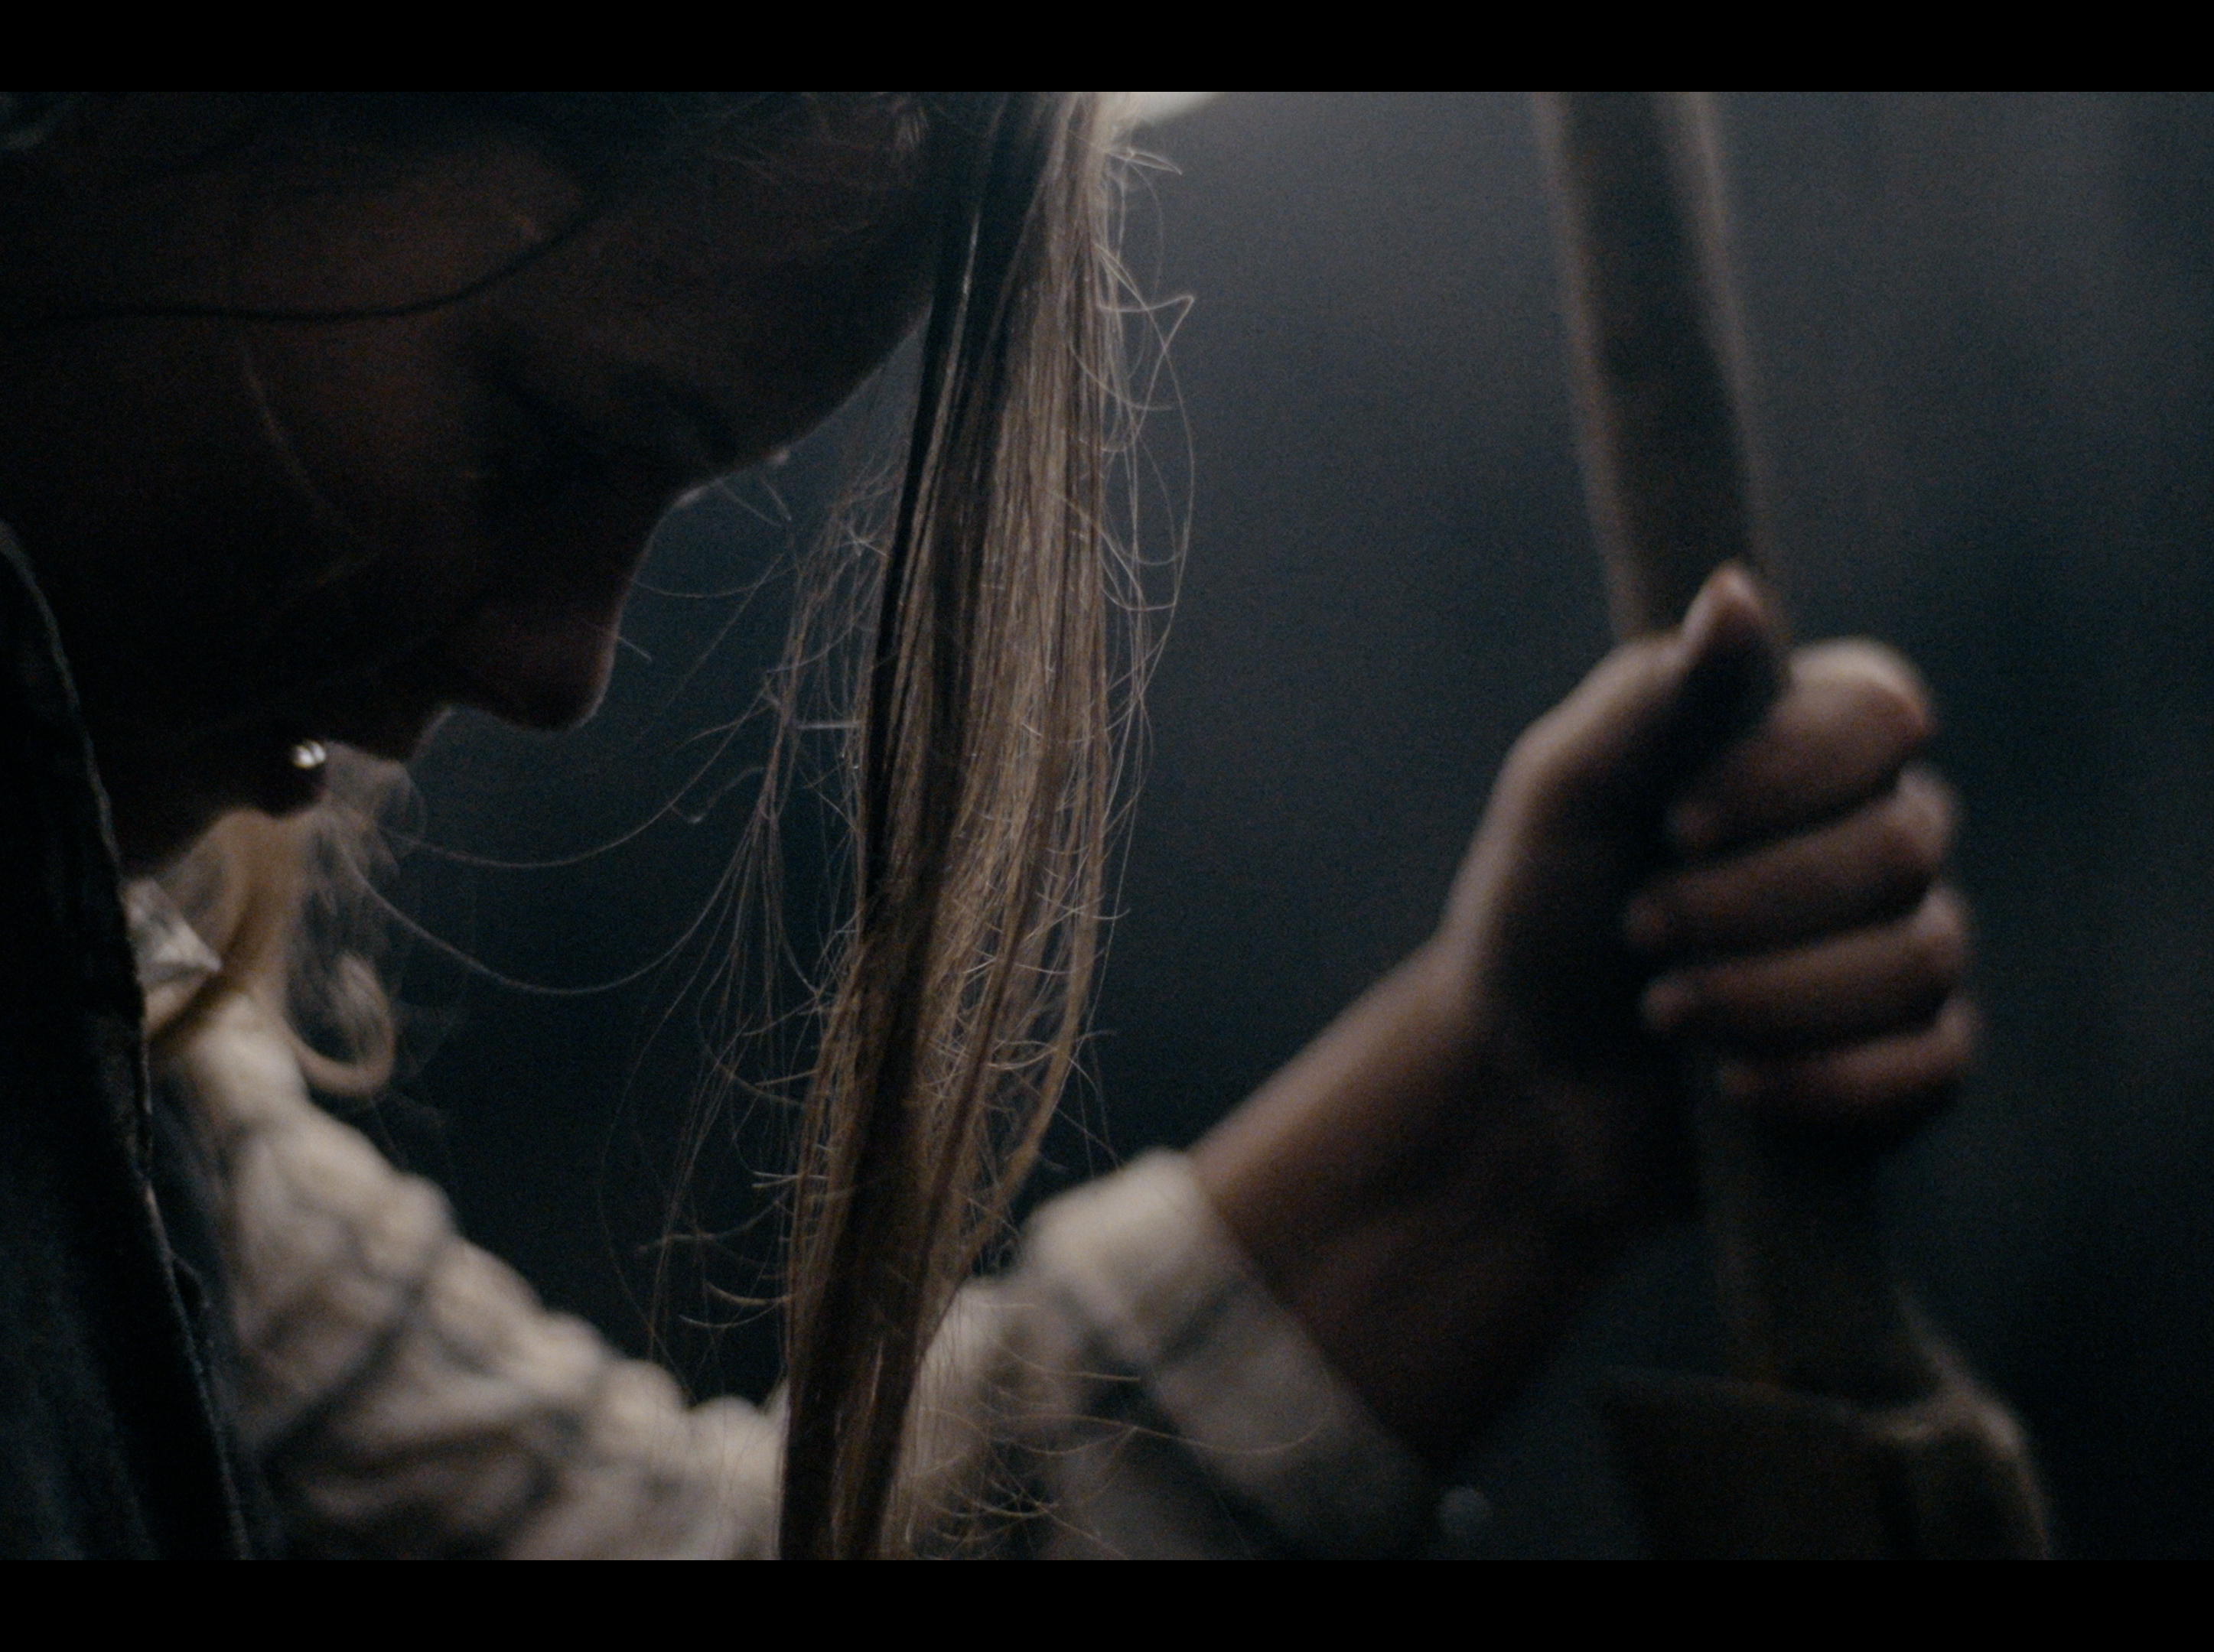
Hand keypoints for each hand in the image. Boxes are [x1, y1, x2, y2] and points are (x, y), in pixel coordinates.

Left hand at [1191, 567, 1969, 1464]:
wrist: (1521, 1075)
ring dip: (1769, 994)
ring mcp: (1902, 949)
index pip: (1885, 711)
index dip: (1796, 771)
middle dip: (1749, 902)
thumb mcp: (1565, 795)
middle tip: (1640, 928)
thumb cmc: (1539, 911)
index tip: (1678, 822)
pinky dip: (1826, 1081)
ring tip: (1663, 1009)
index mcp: (1803, 741)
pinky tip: (1738, 1086)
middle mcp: (1875, 832)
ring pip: (1918, 958)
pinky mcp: (1906, 1063)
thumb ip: (1652, 699)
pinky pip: (1932, 1065)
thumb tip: (1736, 590)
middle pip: (1901, 845)